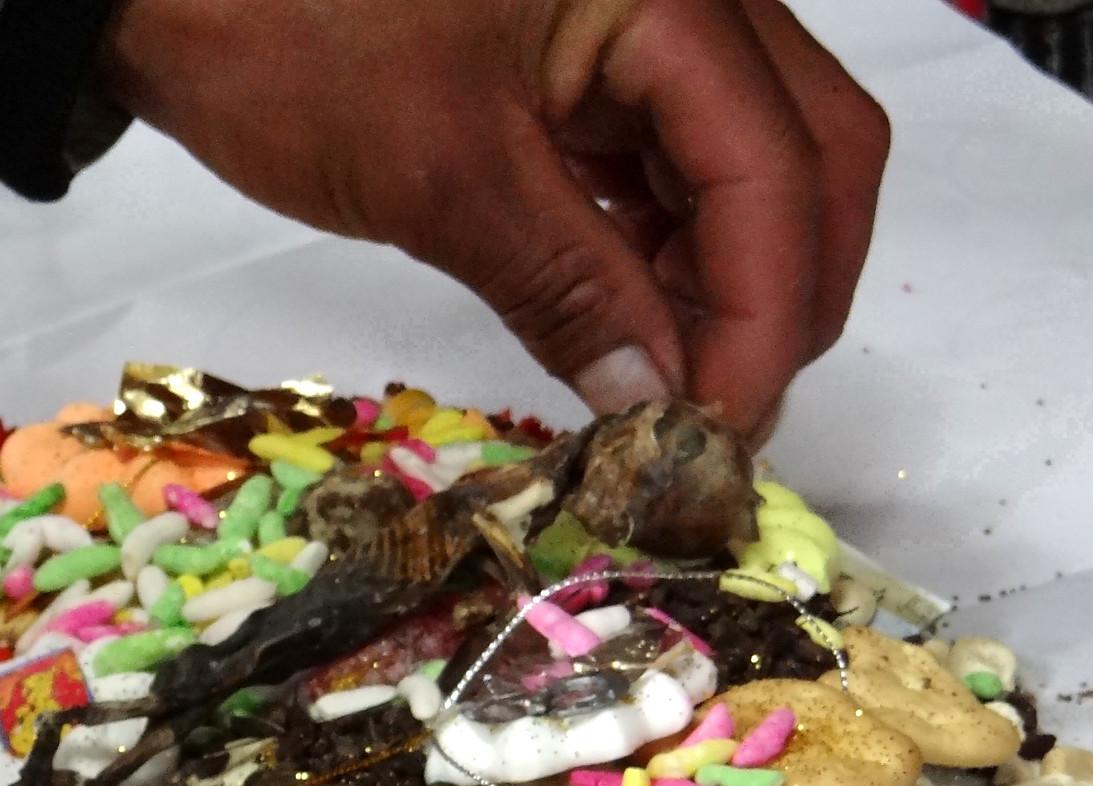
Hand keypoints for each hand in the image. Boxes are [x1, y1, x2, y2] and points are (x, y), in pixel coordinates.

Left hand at [100, 0, 887, 441]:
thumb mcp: (438, 176)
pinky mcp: (581, 62)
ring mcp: (636, 22)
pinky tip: (631, 331)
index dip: (761, 317)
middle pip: (802, 154)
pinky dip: (659, 253)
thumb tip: (658, 404)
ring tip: (666, 396)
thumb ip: (568, 288)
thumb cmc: (290, 41)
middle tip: (714, 424)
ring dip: (720, 286)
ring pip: (740, 166)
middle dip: (775, 298)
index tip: (718, 437)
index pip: (775, 167)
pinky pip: (661, 165)